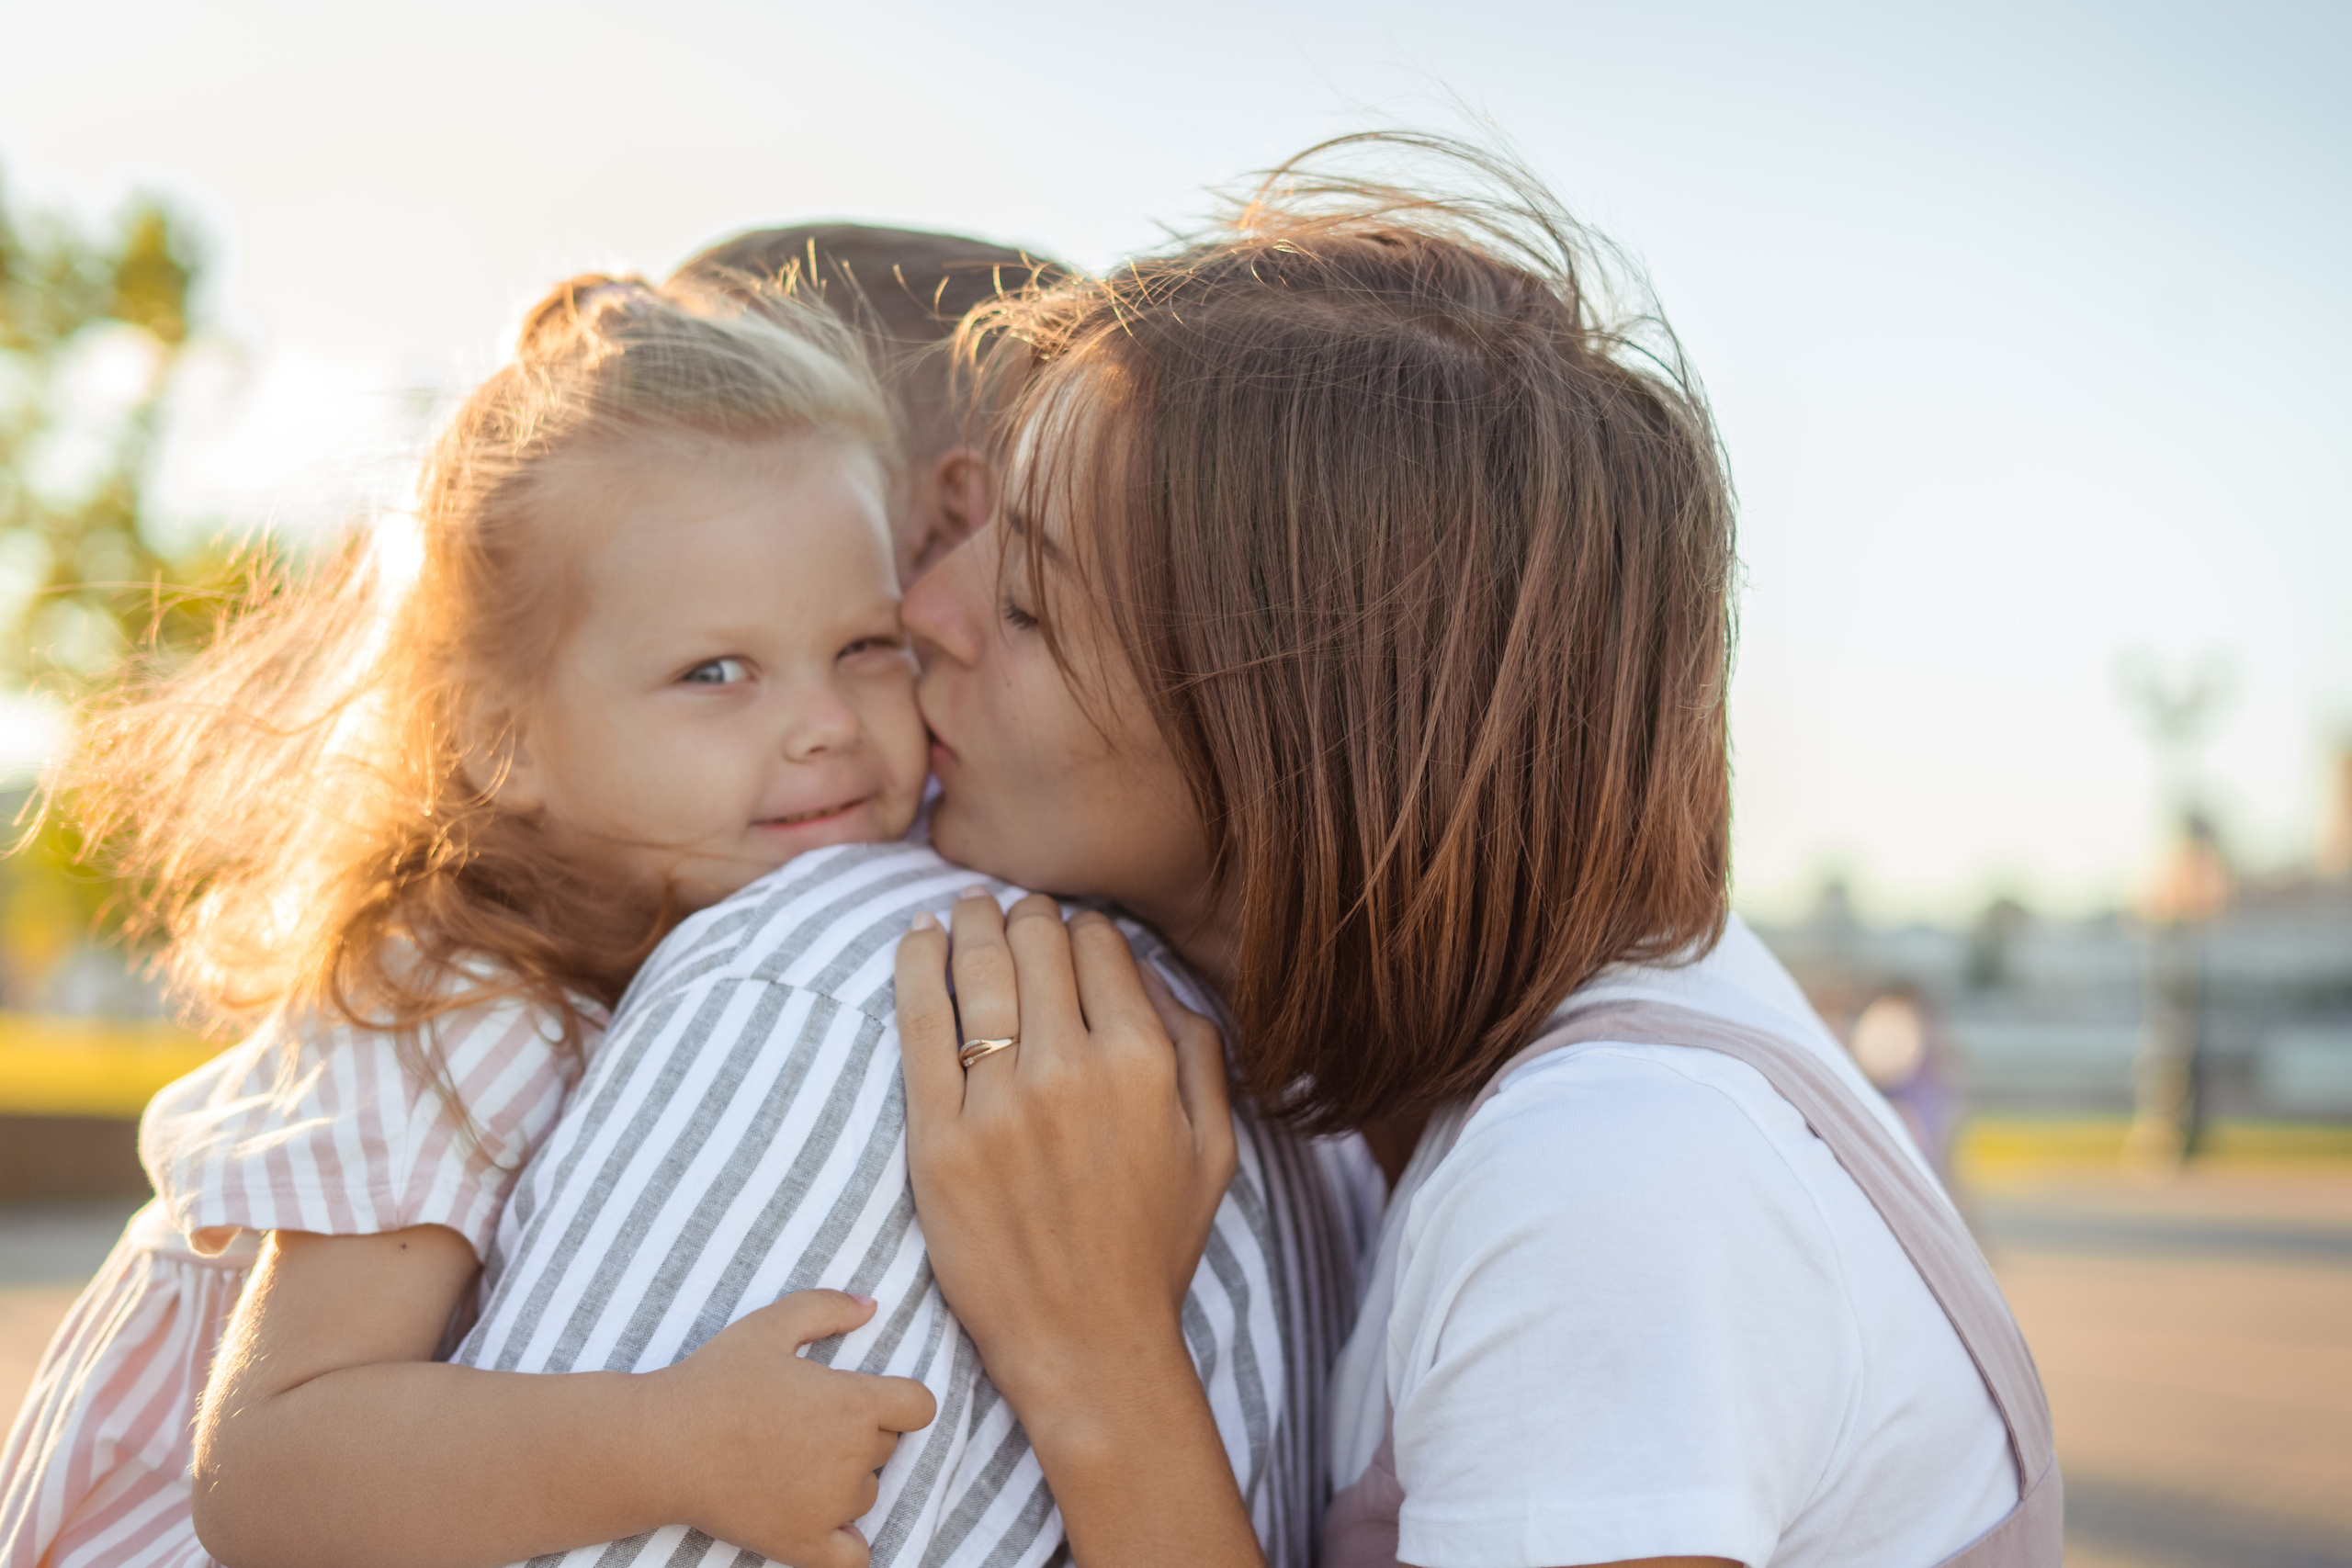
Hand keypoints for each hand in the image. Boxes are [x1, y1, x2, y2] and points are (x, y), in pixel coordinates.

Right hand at [649, 1290, 936, 1567]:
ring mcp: (831, 1506)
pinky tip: (827, 1527)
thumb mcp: (770, 1325)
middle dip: (860, 1435)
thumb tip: (872, 1305)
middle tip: (806, 1425)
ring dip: (847, 1483)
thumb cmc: (713, 1381)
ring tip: (795, 1463)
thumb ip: (827, 1307)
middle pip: (887, 1447)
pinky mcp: (804, 1545)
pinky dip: (848, 1545)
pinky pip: (855, 1559)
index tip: (865, 1398)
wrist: (660, 1446)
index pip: (920, 1407)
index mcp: (854, 1402)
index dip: (898, 1400)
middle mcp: (852, 1456)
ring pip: (868, 1494)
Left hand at [894, 891, 1237, 1421]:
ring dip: (971, 922)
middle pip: (1037, 945)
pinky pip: (918, 1023)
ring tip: (965, 905)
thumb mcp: (1214, 1147)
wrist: (1087, 1344)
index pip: (1101, 949)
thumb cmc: (1153, 1248)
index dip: (1083, 927)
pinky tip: (915, 937)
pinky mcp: (936, 1138)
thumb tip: (1151, 972)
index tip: (1070, 930)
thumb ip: (1198, 1049)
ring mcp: (997, 1104)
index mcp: (1142, 1064)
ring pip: (977, 970)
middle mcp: (1069, 1071)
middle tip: (1014, 909)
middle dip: (1027, 914)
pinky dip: (914, 966)